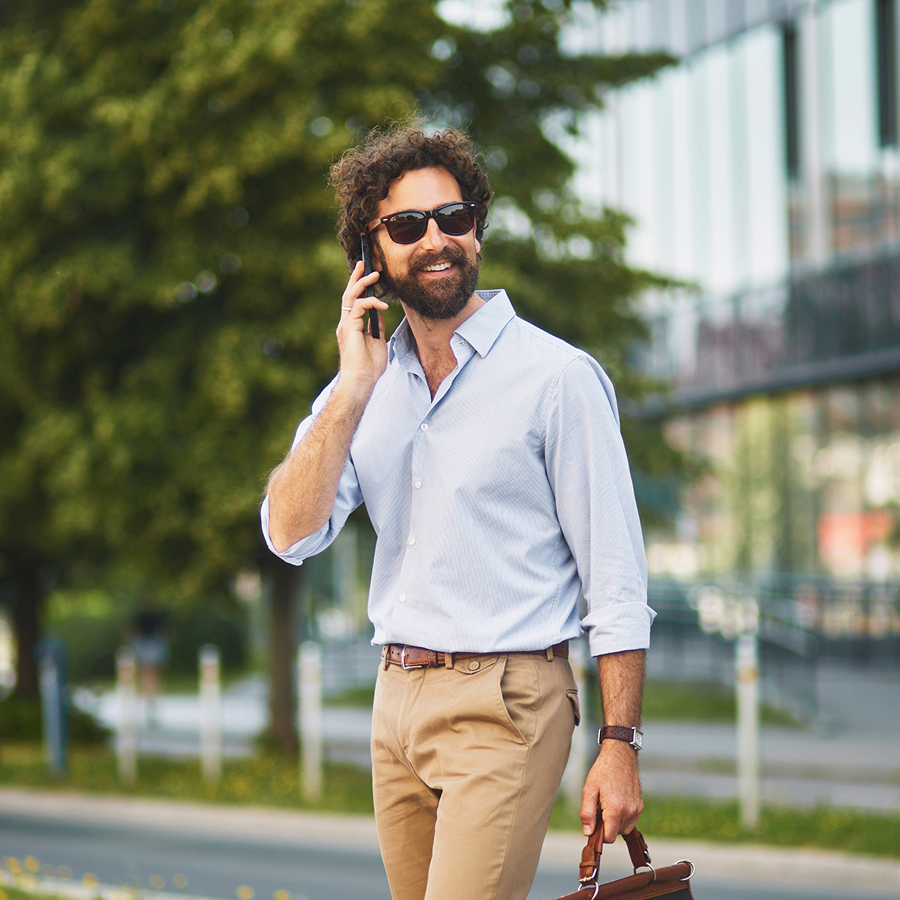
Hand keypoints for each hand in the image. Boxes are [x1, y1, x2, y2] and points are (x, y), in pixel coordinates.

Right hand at [337, 261, 388, 388]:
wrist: (362, 380)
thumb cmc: (369, 366)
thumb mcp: (377, 340)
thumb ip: (376, 325)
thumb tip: (379, 312)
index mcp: (351, 326)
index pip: (354, 301)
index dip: (359, 287)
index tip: (367, 275)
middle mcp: (346, 323)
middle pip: (349, 294)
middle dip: (356, 278)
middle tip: (363, 264)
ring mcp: (346, 325)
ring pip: (351, 297)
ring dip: (363, 284)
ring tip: (375, 275)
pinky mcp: (349, 328)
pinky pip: (359, 306)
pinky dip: (371, 302)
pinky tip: (382, 304)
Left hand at [580, 740, 642, 842]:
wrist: (620, 755)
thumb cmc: (603, 770)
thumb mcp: (589, 789)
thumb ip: (587, 813)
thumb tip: (588, 833)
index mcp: (615, 810)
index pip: (608, 838)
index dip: (598, 833)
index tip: (593, 821)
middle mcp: (629, 812)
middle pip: (615, 833)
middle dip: (606, 825)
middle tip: (600, 807)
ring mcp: (637, 809)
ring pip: (623, 828)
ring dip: (614, 821)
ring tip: (607, 802)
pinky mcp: (640, 806)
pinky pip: (630, 820)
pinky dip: (622, 816)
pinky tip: (616, 801)